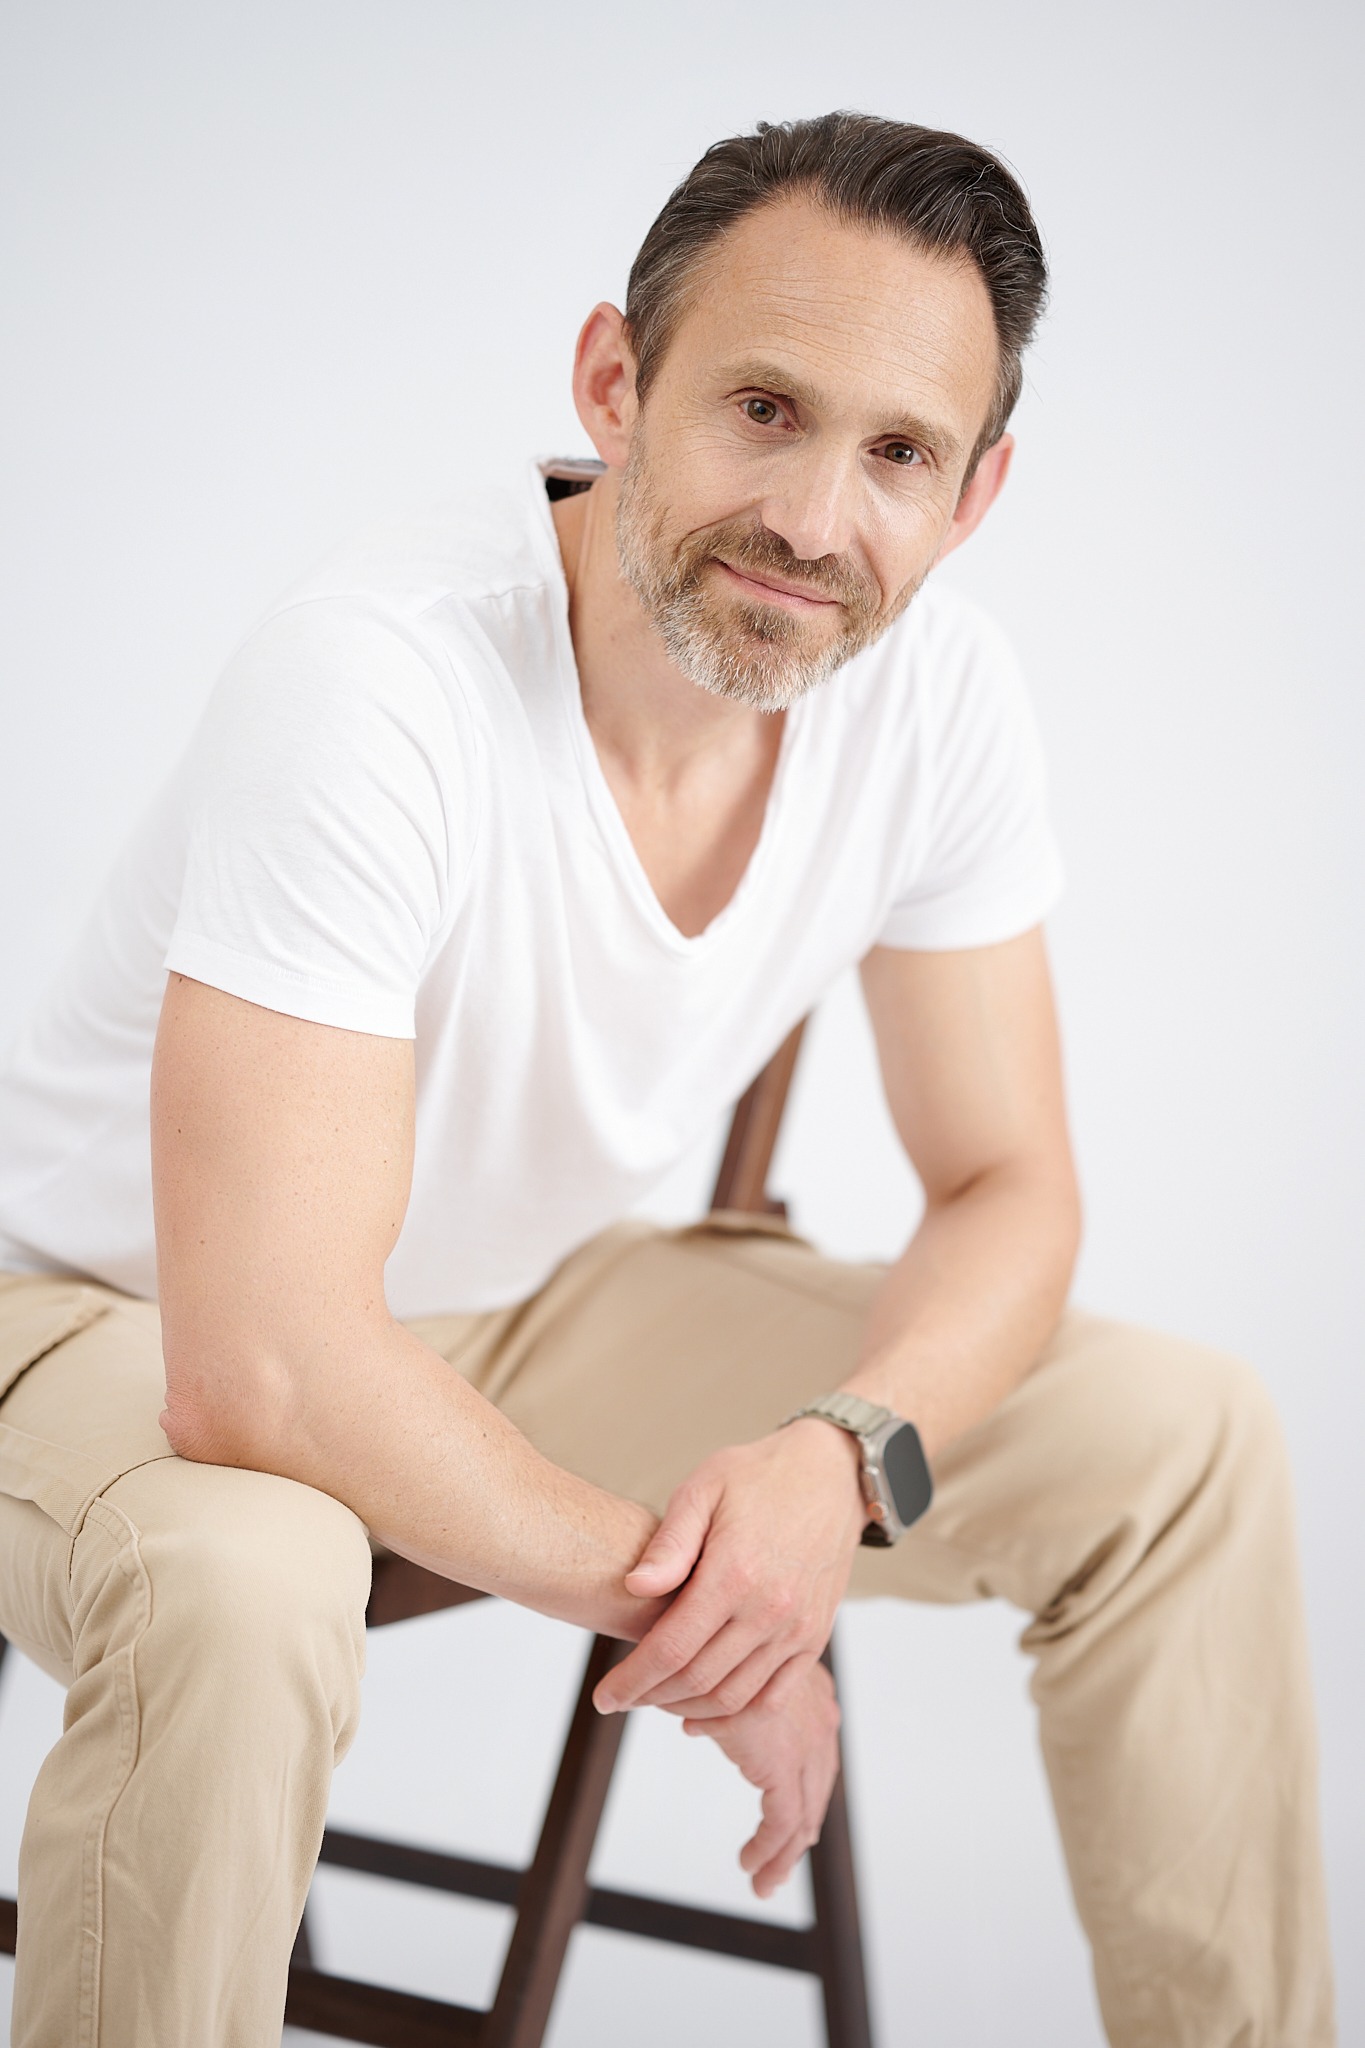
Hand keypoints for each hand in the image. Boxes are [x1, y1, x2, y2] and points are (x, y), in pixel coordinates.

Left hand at [594, 1418, 866, 1718]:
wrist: (829, 1473)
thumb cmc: (758, 1476)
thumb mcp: (703, 1489)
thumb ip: (669, 1543)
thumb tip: (633, 1586)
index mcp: (735, 1572)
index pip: (671, 1648)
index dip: (632, 1680)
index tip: (605, 1696)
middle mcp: (769, 1609)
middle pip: (698, 1680)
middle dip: (651, 1697)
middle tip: (622, 1697)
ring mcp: (797, 1628)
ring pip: (733, 1697)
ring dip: (687, 1708)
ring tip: (655, 1700)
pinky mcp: (814, 1638)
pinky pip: (772, 1698)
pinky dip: (734, 1717)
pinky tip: (701, 1713)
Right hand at [677, 1658, 842, 1897]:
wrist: (694, 1641)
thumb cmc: (697, 1643)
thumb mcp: (715, 1671)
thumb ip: (719, 1698)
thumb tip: (694, 1722)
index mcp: (810, 1689)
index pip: (819, 1748)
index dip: (807, 1785)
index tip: (794, 1820)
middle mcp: (818, 1715)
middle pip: (818, 1784)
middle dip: (800, 1827)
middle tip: (780, 1863)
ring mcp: (807, 1741)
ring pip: (805, 1813)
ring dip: (784, 1853)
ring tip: (763, 1881)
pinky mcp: (783, 1765)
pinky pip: (784, 1822)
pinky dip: (769, 1848)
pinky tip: (750, 1865)